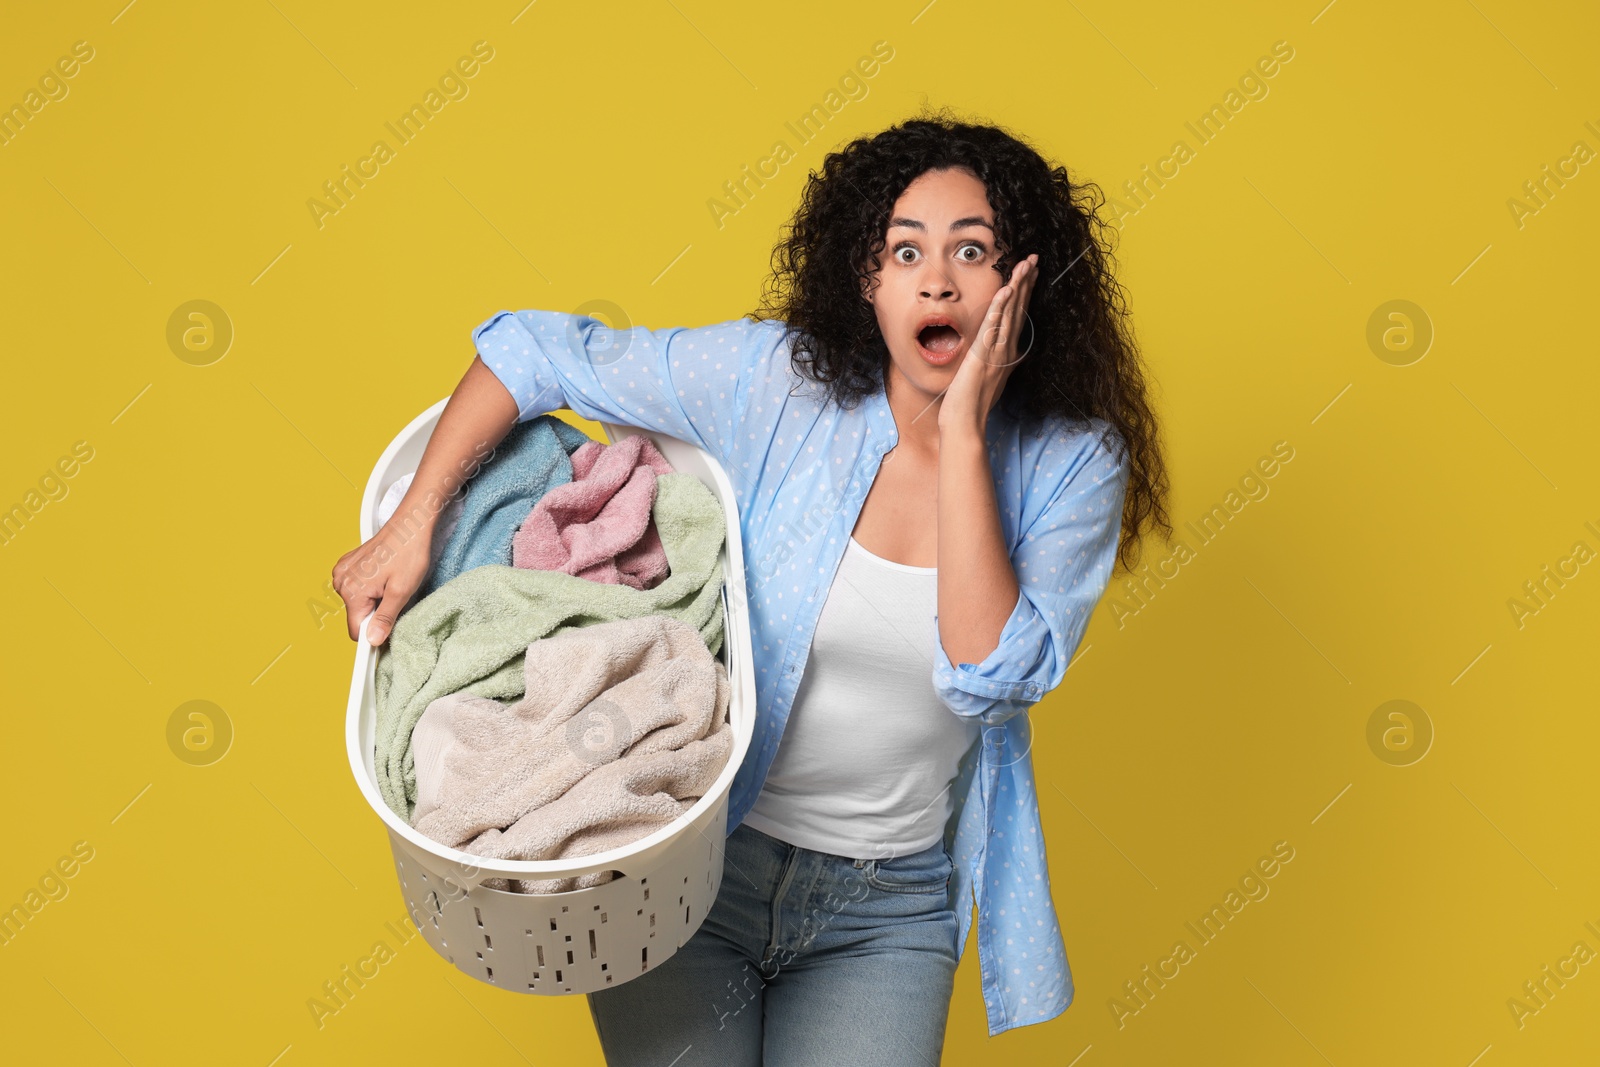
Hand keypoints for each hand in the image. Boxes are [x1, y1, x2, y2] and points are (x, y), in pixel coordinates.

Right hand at [331, 521, 433, 644]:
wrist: (409, 526)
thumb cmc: (408, 554)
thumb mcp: (401, 591)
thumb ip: (385, 618)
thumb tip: (373, 640)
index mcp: (352, 591)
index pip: (356, 630)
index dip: (374, 632)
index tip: (389, 626)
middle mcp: (341, 581)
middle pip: (357, 615)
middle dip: (375, 612)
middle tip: (394, 595)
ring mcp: (342, 571)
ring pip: (357, 601)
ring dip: (373, 599)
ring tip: (389, 581)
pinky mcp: (347, 564)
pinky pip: (355, 587)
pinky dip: (369, 586)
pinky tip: (382, 574)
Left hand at [938, 253, 1037, 435]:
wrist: (966, 422)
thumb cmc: (973, 403)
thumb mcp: (991, 379)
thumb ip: (1001, 363)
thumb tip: (1012, 356)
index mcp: (1007, 353)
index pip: (1019, 316)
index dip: (1025, 293)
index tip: (1031, 273)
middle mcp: (1006, 350)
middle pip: (1019, 309)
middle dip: (1027, 282)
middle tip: (1034, 259)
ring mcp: (996, 352)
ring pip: (1010, 313)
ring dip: (1018, 287)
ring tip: (1025, 265)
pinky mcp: (983, 355)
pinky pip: (993, 327)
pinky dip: (999, 307)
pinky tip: (1006, 290)